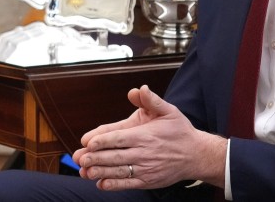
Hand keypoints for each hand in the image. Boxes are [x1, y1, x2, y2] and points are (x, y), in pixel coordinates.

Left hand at [73, 85, 226, 190]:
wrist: (196, 155)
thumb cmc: (180, 131)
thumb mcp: (169, 111)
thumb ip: (152, 100)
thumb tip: (139, 89)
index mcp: (146, 135)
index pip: (120, 138)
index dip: (103, 140)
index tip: (88, 142)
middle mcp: (144, 153)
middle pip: (115, 156)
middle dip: (95, 157)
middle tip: (79, 158)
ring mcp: (146, 168)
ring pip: (118, 171)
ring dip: (100, 172)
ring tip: (84, 171)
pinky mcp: (148, 180)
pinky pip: (127, 184)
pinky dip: (113, 184)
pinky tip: (101, 183)